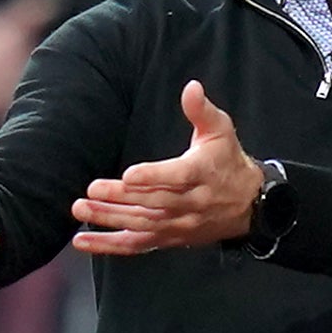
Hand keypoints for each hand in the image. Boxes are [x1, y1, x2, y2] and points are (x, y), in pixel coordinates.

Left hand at [73, 80, 258, 254]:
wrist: (249, 205)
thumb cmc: (228, 162)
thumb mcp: (221, 130)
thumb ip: (202, 110)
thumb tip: (191, 87)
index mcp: (202, 174)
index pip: (176, 178)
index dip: (152, 177)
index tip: (129, 174)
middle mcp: (191, 203)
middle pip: (153, 203)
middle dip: (120, 198)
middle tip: (92, 190)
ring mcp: (179, 224)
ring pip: (142, 224)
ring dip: (110, 218)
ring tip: (82, 208)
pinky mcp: (169, 238)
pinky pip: (137, 245)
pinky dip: (109, 245)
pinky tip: (84, 240)